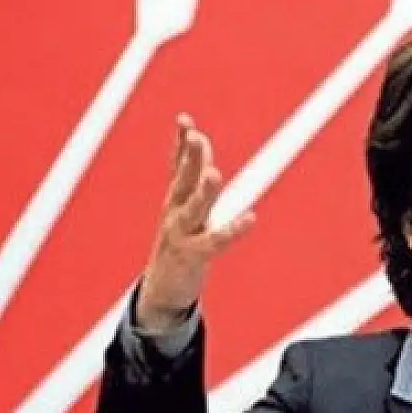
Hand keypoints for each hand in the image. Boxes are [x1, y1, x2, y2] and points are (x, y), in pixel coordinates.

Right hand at [135, 113, 254, 331]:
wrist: (161, 293)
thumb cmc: (178, 246)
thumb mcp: (181, 212)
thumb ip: (191, 181)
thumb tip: (197, 148)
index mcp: (174, 201)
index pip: (176, 167)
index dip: (180, 144)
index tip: (185, 120)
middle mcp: (175, 214)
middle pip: (183, 181)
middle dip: (191, 159)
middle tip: (198, 137)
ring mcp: (182, 235)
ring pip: (194, 208)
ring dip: (205, 191)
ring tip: (215, 174)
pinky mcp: (194, 256)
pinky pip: (216, 241)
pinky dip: (233, 230)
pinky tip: (250, 219)